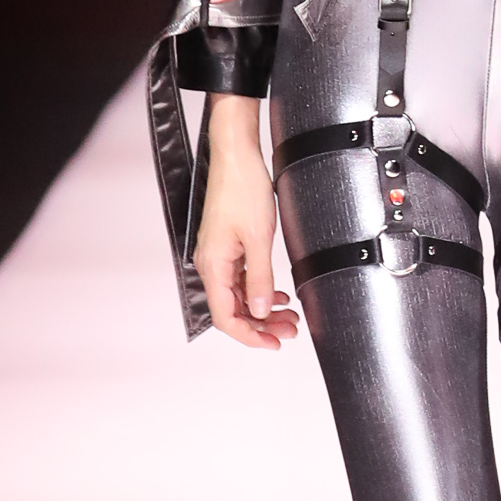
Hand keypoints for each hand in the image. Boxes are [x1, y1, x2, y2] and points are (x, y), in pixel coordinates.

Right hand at [193, 94, 299, 349]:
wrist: (236, 157)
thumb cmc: (242, 189)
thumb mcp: (259, 238)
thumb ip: (260, 277)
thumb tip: (261, 310)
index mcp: (213, 265)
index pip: (225, 316)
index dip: (249, 335)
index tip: (272, 344)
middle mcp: (211, 263)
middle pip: (233, 309)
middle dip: (261, 324)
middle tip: (289, 331)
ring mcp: (219, 255)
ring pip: (239, 295)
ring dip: (263, 308)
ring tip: (289, 316)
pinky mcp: (228, 246)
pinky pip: (241, 278)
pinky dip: (259, 289)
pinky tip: (278, 295)